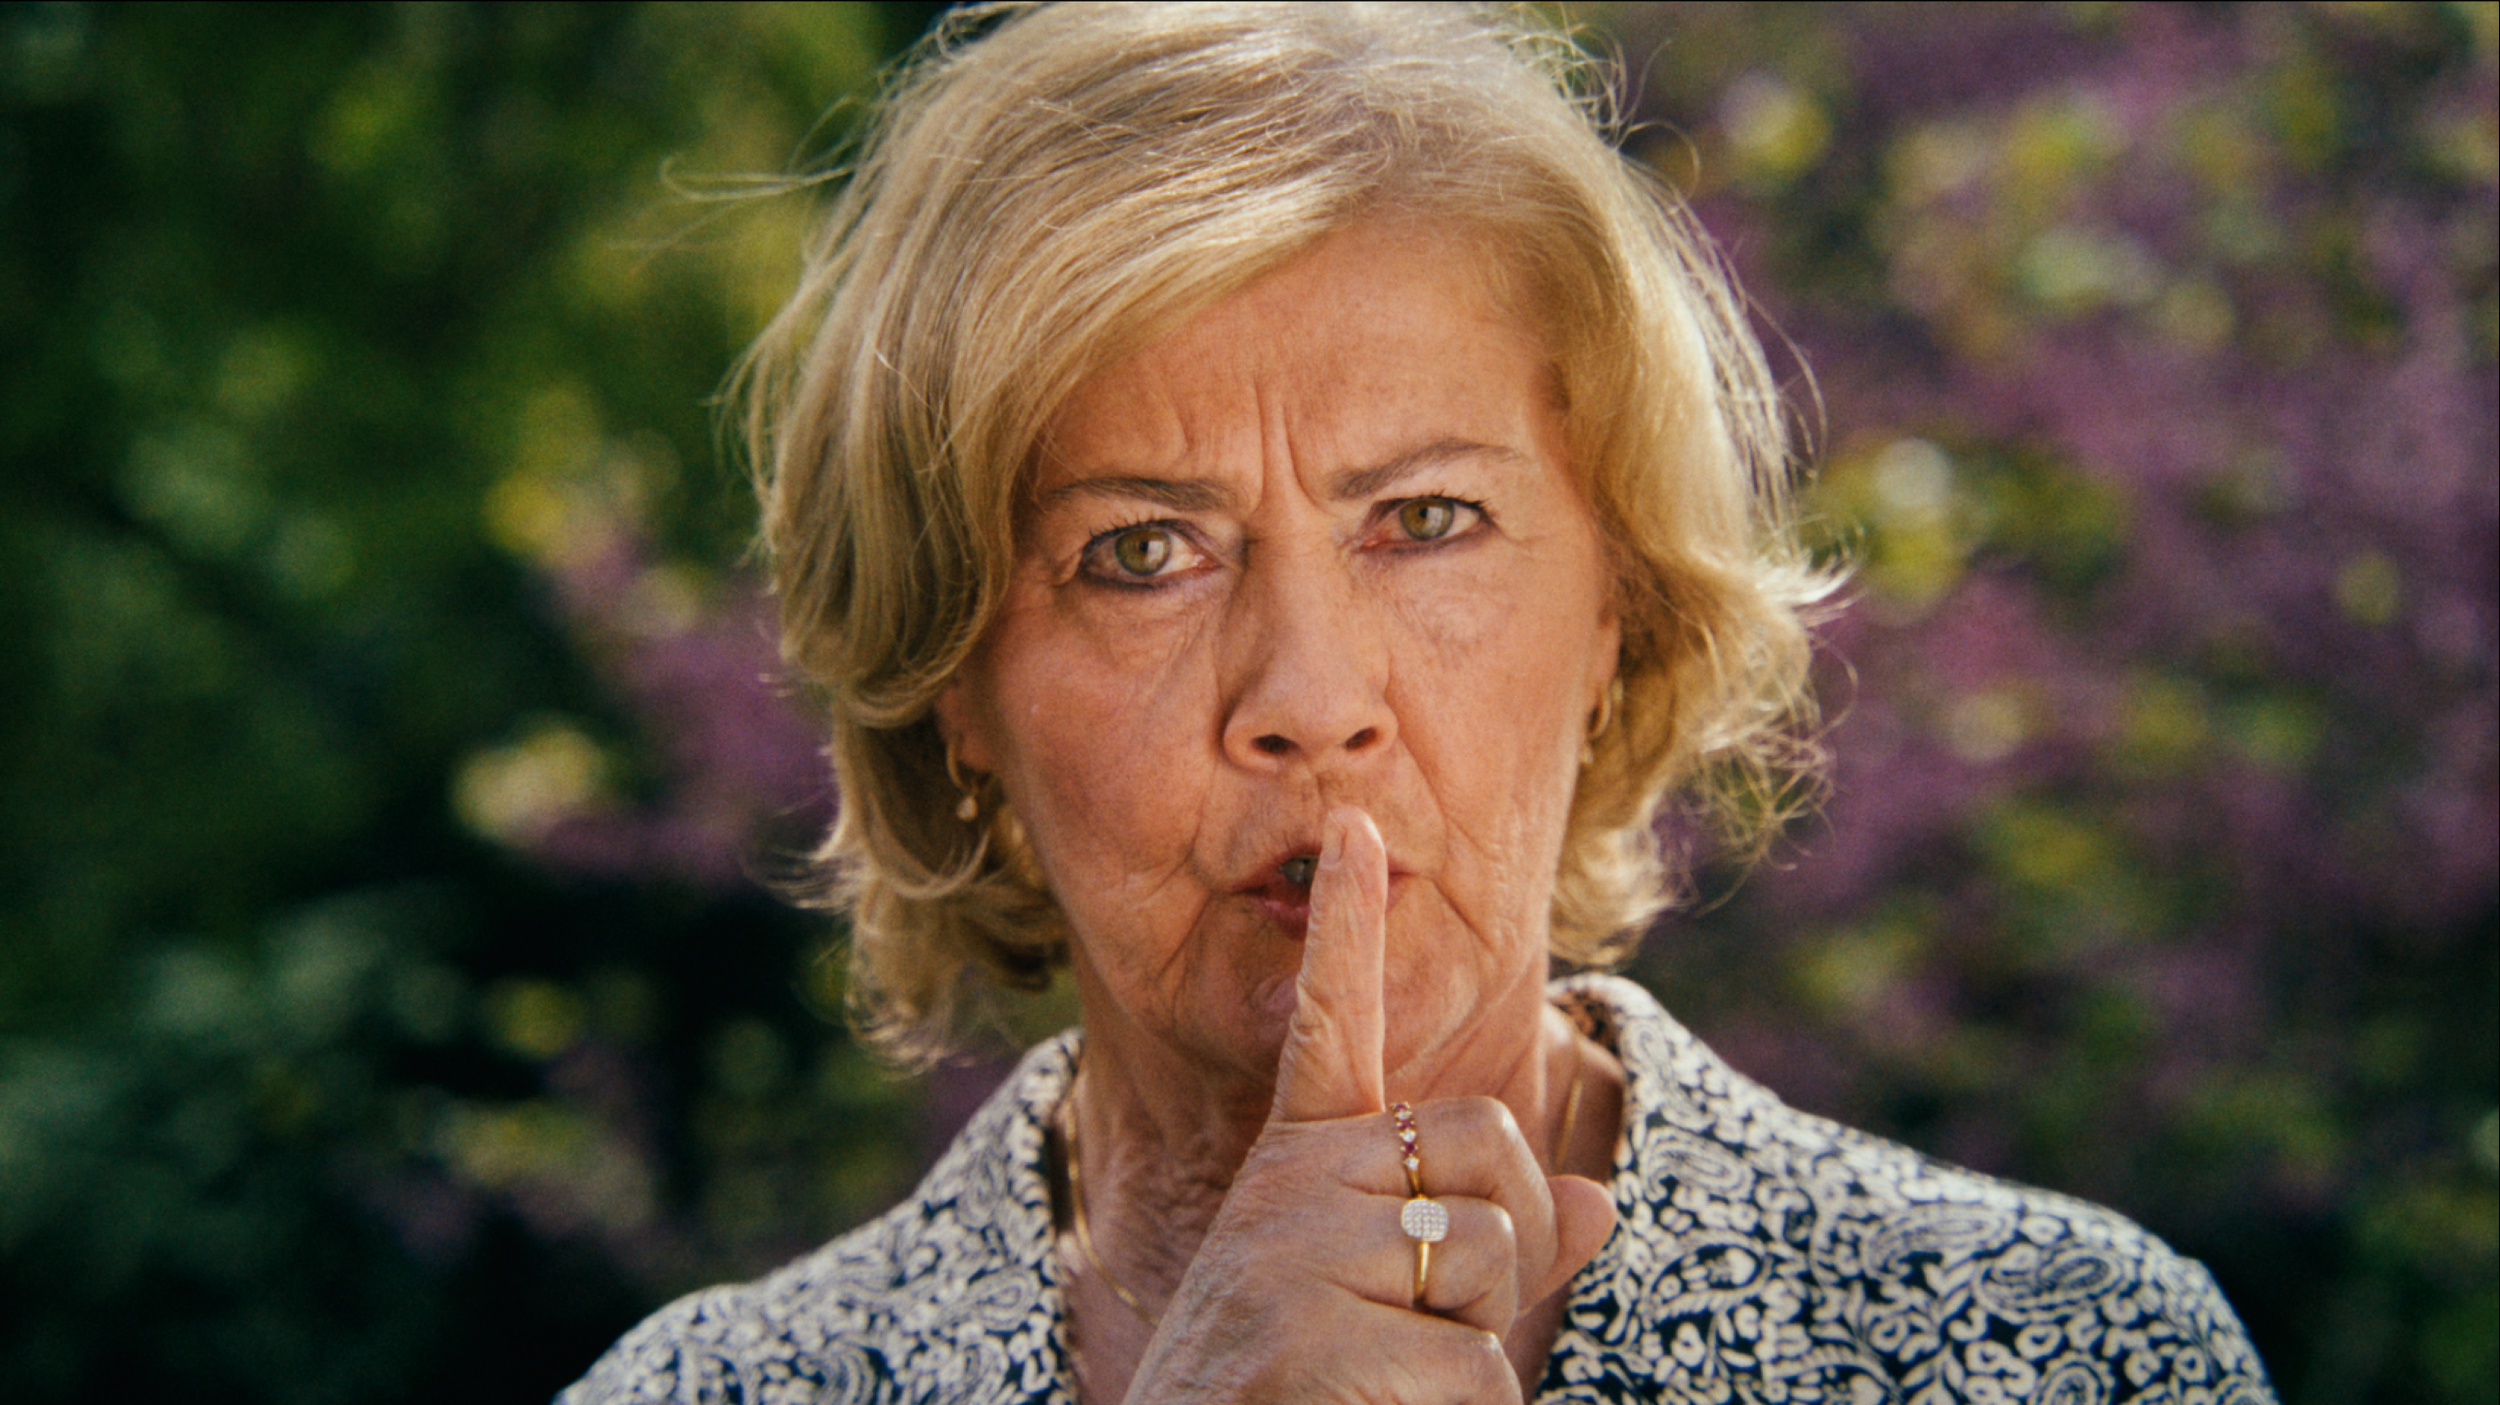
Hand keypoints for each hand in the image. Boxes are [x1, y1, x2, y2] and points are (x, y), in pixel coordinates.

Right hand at [1121, 807, 1617, 1403]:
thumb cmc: (1298, 1394)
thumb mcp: (1385, 1306)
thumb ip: (1496, 1247)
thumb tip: (1605, 1203)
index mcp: (1298, 1170)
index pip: (1328, 1027)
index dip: (1348, 927)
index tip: (1355, 825)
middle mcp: (1292, 1189)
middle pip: (1490, 1150)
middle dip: (1509, 1245)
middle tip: (1434, 1325)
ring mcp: (1300, 1254)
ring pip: (1492, 1261)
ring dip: (1474, 1351)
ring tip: (1377, 1385)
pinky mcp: (1321, 1333)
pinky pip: (1477, 1368)